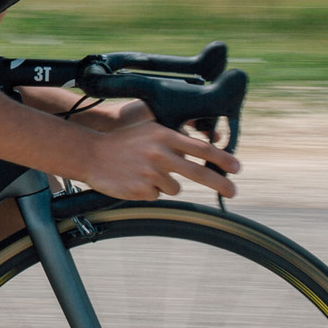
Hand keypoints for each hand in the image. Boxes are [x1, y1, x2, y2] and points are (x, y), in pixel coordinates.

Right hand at [81, 120, 238, 200]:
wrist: (90, 154)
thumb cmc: (122, 142)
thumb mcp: (148, 131)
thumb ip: (173, 139)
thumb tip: (203, 151)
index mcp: (162, 135)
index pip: (200, 147)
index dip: (222, 158)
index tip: (236, 167)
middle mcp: (159, 153)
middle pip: (198, 171)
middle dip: (220, 183)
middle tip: (233, 191)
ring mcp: (150, 173)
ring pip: (175, 187)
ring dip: (165, 184)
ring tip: (144, 173)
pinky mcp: (142, 190)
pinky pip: (157, 195)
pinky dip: (149, 191)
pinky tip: (134, 180)